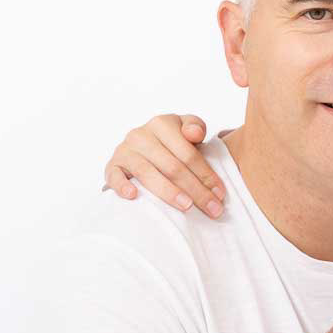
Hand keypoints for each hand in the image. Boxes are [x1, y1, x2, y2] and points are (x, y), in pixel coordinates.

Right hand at [104, 113, 225, 218]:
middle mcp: (141, 135)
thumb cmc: (172, 140)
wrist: (144, 144)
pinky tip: (134, 196)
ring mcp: (124, 151)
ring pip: (148, 174)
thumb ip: (195, 127)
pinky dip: (122, 186)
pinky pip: (114, 176)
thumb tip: (194, 134)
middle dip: (195, 190)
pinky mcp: (112, 165)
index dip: (206, 174)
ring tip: (187, 207)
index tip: (220, 194)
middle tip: (212, 209)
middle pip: (172, 167)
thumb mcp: (186, 129)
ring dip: (169, 192)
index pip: (188, 153)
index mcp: (162, 123)